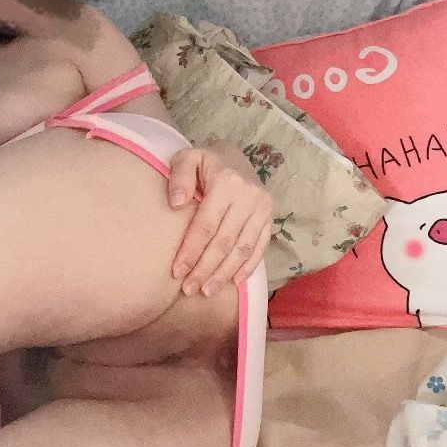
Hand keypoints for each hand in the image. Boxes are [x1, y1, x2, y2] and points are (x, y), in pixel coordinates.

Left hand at [168, 137, 272, 295]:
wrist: (235, 155)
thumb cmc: (206, 161)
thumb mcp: (187, 158)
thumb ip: (179, 177)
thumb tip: (176, 203)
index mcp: (227, 182)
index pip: (206, 225)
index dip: (192, 250)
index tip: (177, 272)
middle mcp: (249, 196)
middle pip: (224, 241)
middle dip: (206, 269)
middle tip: (189, 289)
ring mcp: (262, 207)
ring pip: (242, 248)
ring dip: (224, 273)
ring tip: (206, 290)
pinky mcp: (270, 216)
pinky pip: (260, 246)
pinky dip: (248, 267)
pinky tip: (233, 281)